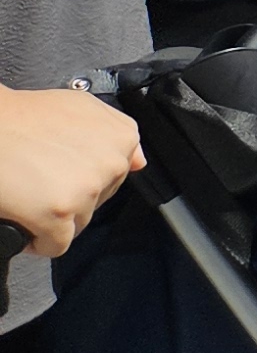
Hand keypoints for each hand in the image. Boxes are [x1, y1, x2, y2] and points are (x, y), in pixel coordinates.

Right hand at [0, 86, 142, 257]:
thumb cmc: (20, 117)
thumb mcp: (79, 107)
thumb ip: (111, 132)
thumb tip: (139, 161)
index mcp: (122, 137)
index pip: (115, 176)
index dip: (82, 178)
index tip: (63, 177)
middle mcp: (111, 163)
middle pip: (97, 201)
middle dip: (70, 198)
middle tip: (40, 183)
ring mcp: (88, 189)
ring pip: (77, 223)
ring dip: (53, 218)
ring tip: (28, 196)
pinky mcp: (60, 212)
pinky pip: (56, 245)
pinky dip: (39, 242)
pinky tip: (23, 222)